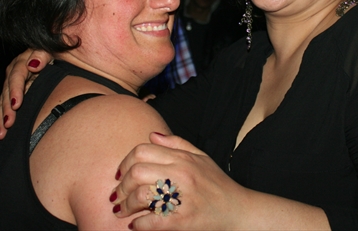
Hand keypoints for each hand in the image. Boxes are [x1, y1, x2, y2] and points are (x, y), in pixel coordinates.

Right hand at [0, 49, 52, 139]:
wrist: (62, 53)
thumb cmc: (59, 49)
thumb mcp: (53, 47)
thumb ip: (43, 54)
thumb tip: (33, 65)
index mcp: (24, 60)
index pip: (16, 76)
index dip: (15, 90)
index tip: (17, 105)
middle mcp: (15, 72)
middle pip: (7, 92)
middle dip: (6, 109)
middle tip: (8, 124)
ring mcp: (14, 84)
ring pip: (4, 102)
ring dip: (1, 119)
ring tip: (0, 135)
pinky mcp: (15, 93)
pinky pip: (5, 107)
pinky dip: (0, 121)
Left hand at [111, 133, 247, 229]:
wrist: (240, 212)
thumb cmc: (218, 185)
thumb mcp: (202, 158)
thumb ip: (177, 144)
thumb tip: (151, 135)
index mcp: (183, 159)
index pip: (142, 151)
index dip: (125, 162)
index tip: (120, 174)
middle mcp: (181, 175)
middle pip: (136, 172)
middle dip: (121, 185)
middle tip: (118, 195)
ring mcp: (182, 198)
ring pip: (141, 196)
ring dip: (126, 205)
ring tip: (122, 211)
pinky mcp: (182, 221)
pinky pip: (151, 221)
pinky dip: (138, 224)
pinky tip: (135, 225)